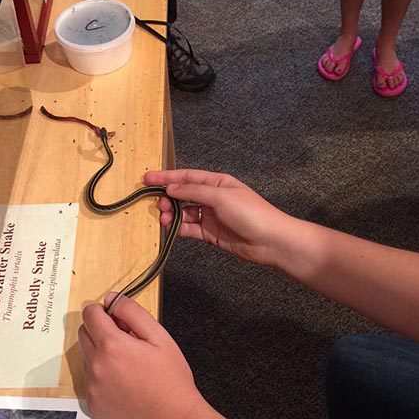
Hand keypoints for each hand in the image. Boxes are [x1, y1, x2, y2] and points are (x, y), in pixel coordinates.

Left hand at [78, 293, 202, 418]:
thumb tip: (112, 300)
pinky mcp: (94, 406)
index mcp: (111, 346)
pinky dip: (102, 378)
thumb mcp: (160, 337)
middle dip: (100, 331)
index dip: (103, 312)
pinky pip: (90, 383)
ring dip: (100, 355)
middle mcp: (96, 366)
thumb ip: (132, 313)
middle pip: (84, 334)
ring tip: (128, 367)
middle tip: (126, 341)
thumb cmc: (171, 382)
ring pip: (86, 358)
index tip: (115, 318)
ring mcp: (92, 388)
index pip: (90, 314)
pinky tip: (124, 385)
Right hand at [145, 168, 294, 266]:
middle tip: (159, 204)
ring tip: (165, 219)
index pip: (187, 177)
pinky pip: (190, 229)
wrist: (271, 241)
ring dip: (173, 215)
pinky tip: (172, 229)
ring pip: (185, 213)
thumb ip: (193, 191)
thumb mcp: (221, 196)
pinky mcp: (211, 234)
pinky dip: (179, 229)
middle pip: (183, 194)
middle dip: (168, 198)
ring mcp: (211, 216)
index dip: (167, 177)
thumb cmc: (251, 213)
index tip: (148, 179)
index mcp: (217, 182)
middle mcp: (213, 198)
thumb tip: (171, 188)